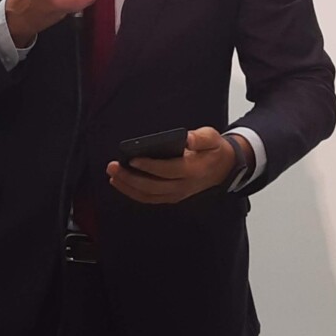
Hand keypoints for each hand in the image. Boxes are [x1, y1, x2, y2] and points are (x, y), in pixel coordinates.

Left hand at [106, 127, 241, 203]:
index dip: (149, 166)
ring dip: (128, 187)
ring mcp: (177, 194)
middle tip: (113, 167)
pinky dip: (134, 193)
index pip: (168, 170)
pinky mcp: (172, 196)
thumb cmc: (213, 150)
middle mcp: (184, 186)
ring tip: (113, 175)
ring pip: (149, 195)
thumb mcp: (212, 138)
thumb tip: (188, 138)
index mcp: (193, 170)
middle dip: (131, 178)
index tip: (132, 159)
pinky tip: (120, 183)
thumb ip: (201, 138)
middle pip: (154, 186)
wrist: (223, 167)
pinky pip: (150, 198)